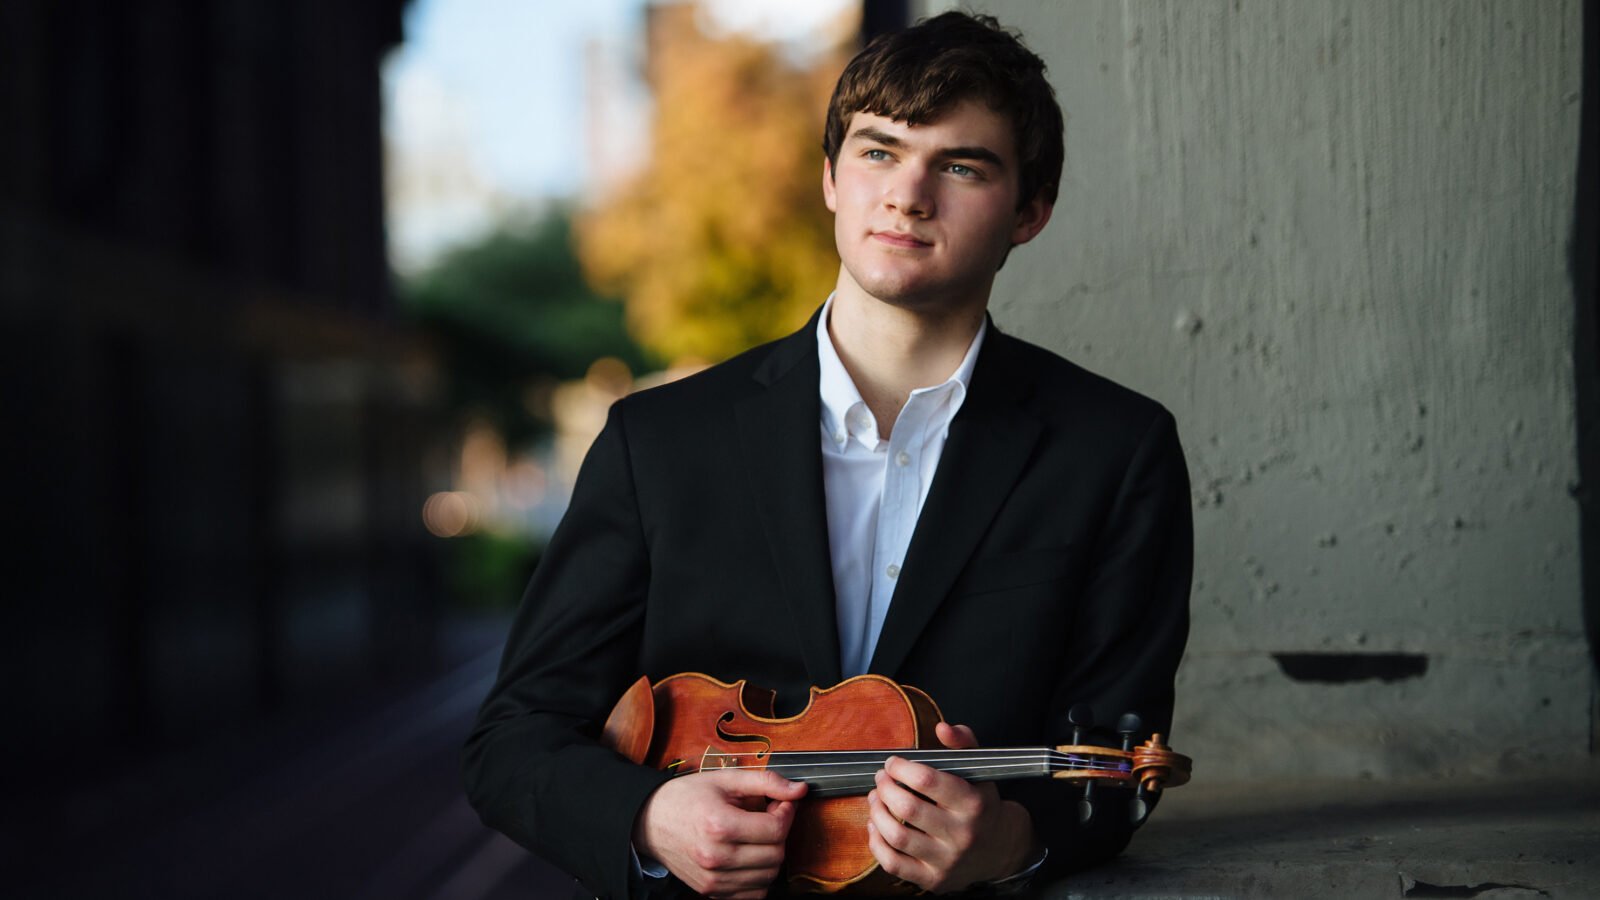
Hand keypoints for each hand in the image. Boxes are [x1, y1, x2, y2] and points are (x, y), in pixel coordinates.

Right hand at [633, 768, 807, 898]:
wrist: (650, 821)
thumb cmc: (685, 798)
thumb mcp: (725, 780)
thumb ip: (765, 782)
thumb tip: (799, 790)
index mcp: (719, 825)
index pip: (775, 829)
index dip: (787, 813)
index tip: (781, 803)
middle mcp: (716, 856)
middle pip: (776, 855)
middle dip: (780, 833)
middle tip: (770, 816)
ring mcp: (713, 878)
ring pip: (768, 876)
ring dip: (772, 855)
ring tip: (757, 835)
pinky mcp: (711, 891)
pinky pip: (753, 893)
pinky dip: (759, 876)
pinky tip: (750, 855)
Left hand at [866, 722, 1036, 893]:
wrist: (1000, 849)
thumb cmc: (982, 804)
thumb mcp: (980, 770)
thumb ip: (963, 742)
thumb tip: (942, 727)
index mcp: (973, 804)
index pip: (927, 780)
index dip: (901, 768)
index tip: (893, 762)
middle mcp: (961, 834)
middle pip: (908, 808)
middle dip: (885, 788)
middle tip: (881, 778)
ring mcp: (947, 860)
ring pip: (897, 836)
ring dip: (877, 813)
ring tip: (875, 798)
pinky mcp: (933, 879)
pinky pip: (893, 864)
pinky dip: (876, 844)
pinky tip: (875, 827)